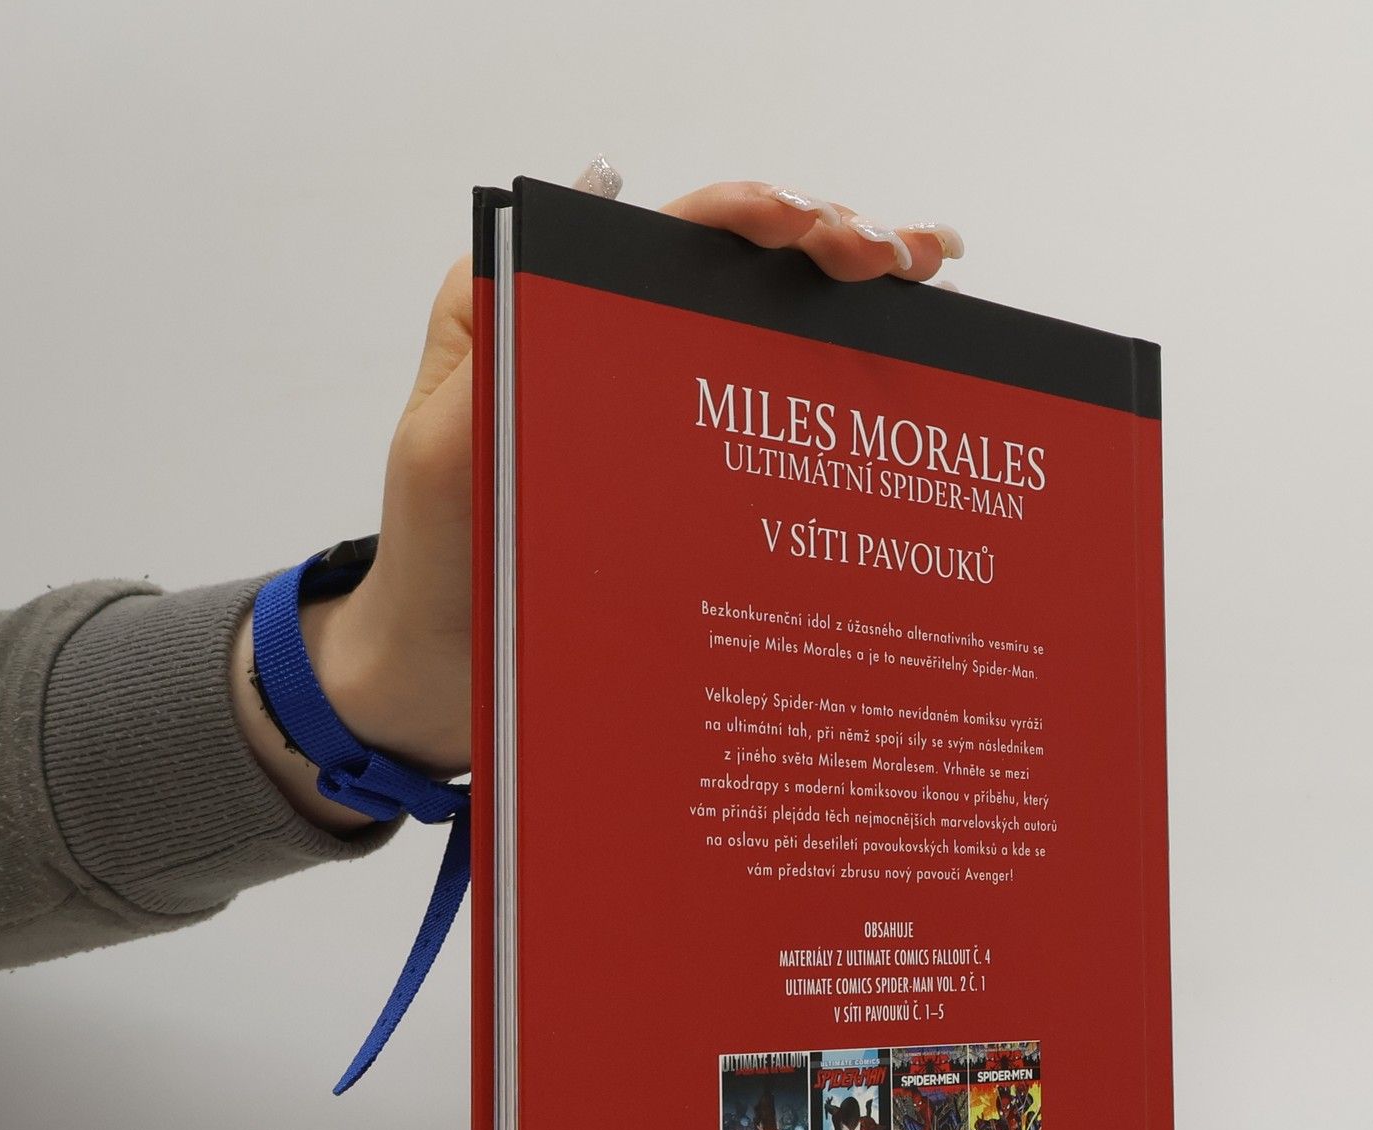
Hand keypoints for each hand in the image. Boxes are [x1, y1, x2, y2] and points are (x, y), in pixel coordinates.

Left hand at [232, 164, 964, 830]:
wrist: (448, 672)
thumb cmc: (438, 558)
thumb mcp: (445, 444)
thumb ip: (500, 345)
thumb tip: (582, 249)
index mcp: (559, 313)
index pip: (670, 236)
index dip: (749, 214)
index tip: (805, 227)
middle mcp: (623, 348)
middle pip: (745, 272)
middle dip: (833, 242)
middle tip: (901, 258)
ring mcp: (671, 417)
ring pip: (779, 339)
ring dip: (863, 305)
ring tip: (934, 280)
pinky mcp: (701, 484)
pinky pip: (782, 430)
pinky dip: (849, 400)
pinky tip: (917, 381)